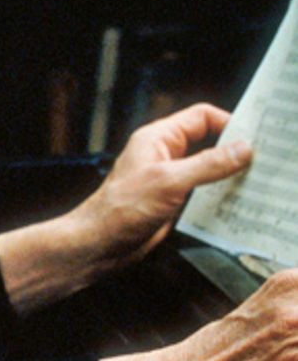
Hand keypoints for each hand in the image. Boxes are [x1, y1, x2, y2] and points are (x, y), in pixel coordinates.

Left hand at [71, 102, 251, 272]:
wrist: (100, 243)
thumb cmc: (121, 208)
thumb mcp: (170, 181)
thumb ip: (207, 165)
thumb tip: (241, 149)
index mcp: (158, 138)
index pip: (200, 117)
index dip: (228, 123)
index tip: (254, 138)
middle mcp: (164, 154)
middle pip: (207, 142)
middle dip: (233, 150)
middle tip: (260, 163)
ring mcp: (168, 177)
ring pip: (207, 168)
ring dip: (228, 176)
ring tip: (253, 185)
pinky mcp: (172, 200)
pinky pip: (202, 191)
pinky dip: (219, 196)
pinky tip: (235, 206)